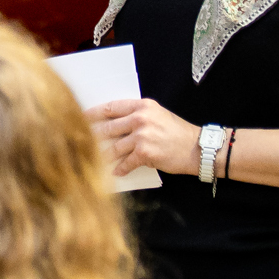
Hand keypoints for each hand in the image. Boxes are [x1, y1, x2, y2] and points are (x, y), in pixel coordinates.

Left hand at [86, 97, 200, 179]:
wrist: (198, 148)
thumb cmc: (178, 133)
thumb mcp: (158, 115)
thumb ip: (137, 116)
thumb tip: (113, 123)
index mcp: (143, 106)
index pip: (111, 108)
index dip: (93, 114)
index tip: (80, 117)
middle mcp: (141, 119)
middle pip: (107, 128)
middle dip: (92, 137)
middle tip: (80, 142)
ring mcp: (142, 136)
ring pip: (113, 147)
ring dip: (104, 156)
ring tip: (96, 160)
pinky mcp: (145, 153)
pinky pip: (126, 163)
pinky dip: (120, 169)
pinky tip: (116, 172)